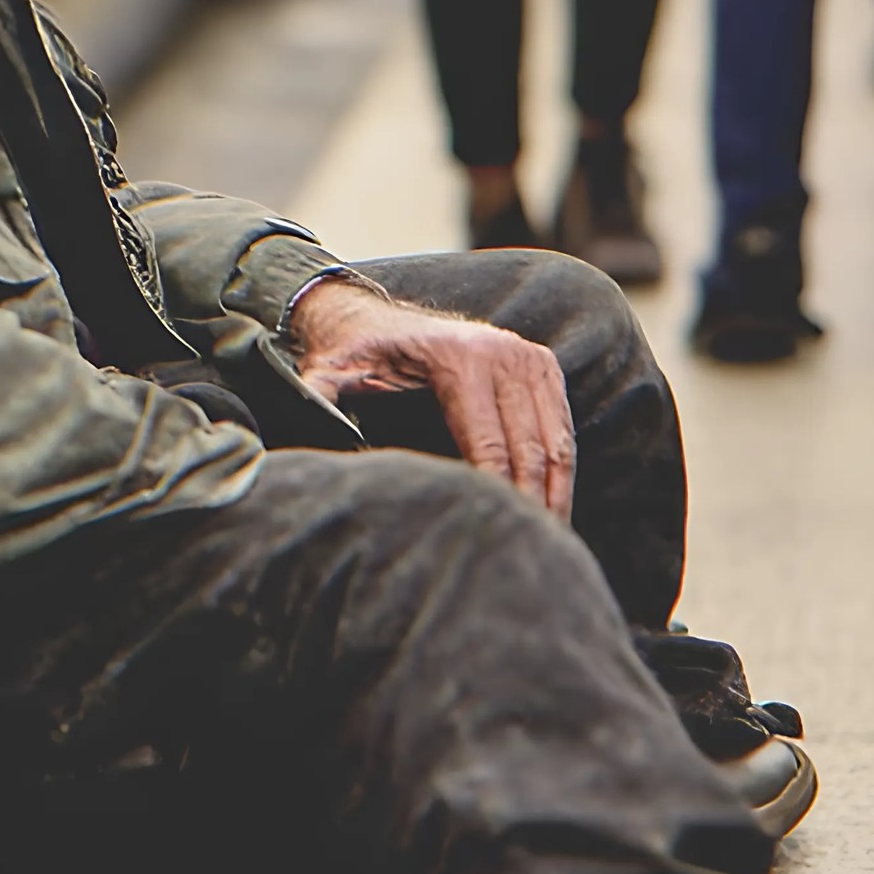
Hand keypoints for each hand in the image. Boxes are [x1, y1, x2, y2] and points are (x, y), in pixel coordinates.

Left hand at [289, 279, 575, 518]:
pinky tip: (554, 512)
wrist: (376, 317)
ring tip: (551, 546)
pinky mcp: (542, 365)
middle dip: (530, 508)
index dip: (494, 497)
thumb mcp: (327, 374)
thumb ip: (319, 401)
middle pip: (529, 452)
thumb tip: (311, 435)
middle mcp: (504, 354)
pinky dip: (561, 473)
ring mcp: (528, 358)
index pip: (489, 447)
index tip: (492, 539)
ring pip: (555, 445)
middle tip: (528, 556)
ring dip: (556, 498)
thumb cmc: (353, 355)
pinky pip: (561, 429)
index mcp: (461, 361)